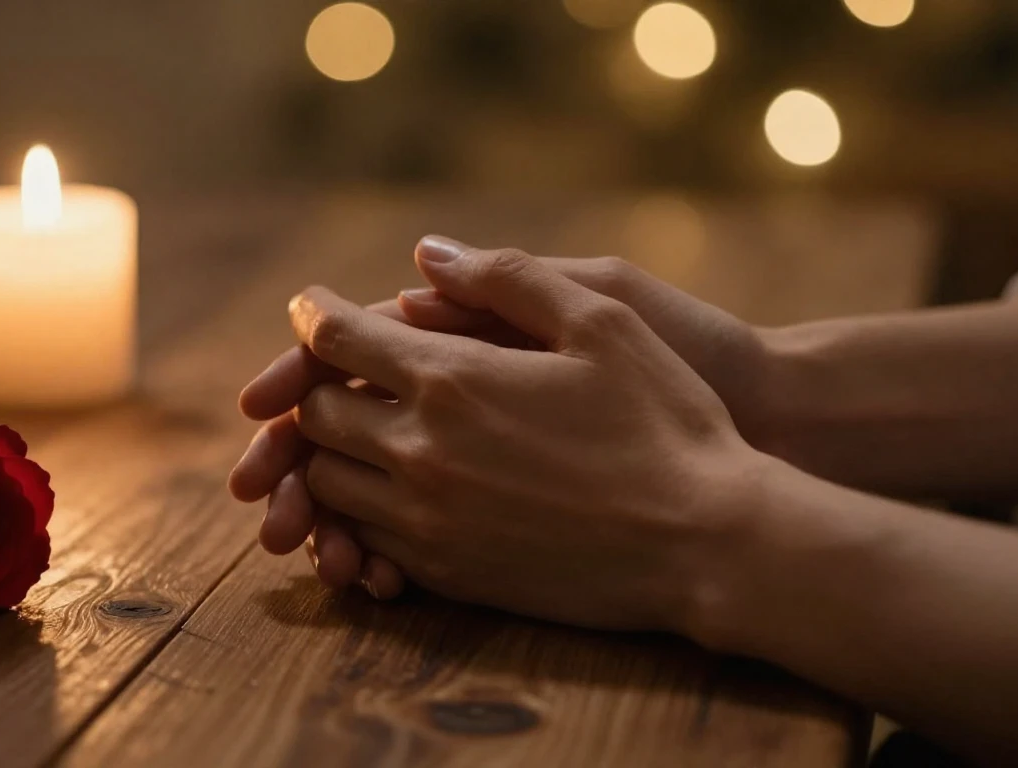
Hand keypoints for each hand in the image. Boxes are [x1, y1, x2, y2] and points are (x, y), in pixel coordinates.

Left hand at [230, 237, 770, 597]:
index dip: (313, 316)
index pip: (336, 341)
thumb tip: (427, 253)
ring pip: (332, 485)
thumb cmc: (668, 423)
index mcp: (453, 381)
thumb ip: (508, 278)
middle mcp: (422, 455)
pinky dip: (360, 513)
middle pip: (318, 416)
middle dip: (316, 386)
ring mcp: (429, 524)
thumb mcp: (606, 319)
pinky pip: (368, 541)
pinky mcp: (449, 575)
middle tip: (337, 371)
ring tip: (362, 429)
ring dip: (332, 452)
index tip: (310, 306)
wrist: (707, 544)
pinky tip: (394, 494)